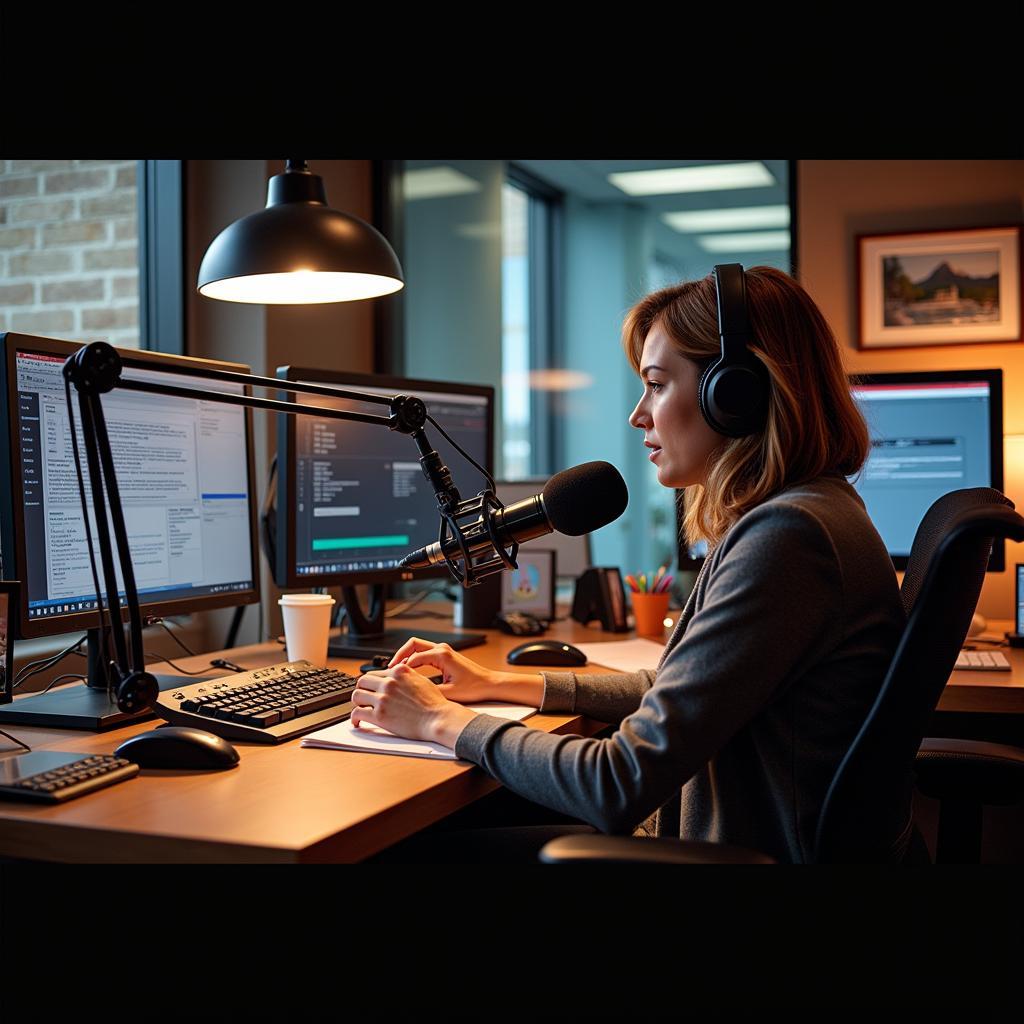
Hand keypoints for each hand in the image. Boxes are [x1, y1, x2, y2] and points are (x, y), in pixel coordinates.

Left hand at [350, 662, 477, 745]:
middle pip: (362, 681)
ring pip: (356, 695)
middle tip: (363, 697)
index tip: (370, 688)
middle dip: (362, 689)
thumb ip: (406, 675)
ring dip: (357, 702)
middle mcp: (389, 682)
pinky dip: (354, 718)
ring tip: (360, 708)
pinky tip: (357, 721)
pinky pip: (357, 713)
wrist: (438, 718)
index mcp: (399, 671)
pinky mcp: (379, 715)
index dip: (371, 682)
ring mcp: (383, 698)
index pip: (375, 673)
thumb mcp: (421, 679)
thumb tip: (396, 677)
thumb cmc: (434, 703)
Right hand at [387, 638, 500, 704]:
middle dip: (399, 655)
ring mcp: (443, 650)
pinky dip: (414, 659)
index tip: (392, 677)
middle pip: (413, 644)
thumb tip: (411, 692)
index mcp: (442, 655)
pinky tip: (408, 671)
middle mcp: (442, 649)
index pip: (413, 657)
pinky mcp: (444, 655)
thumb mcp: (449, 693)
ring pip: (417, 647)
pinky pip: (424, 652)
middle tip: (389, 668)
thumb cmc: (474, 687)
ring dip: (406, 655)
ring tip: (396, 670)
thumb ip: (429, 691)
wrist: (489, 684)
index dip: (401, 667)